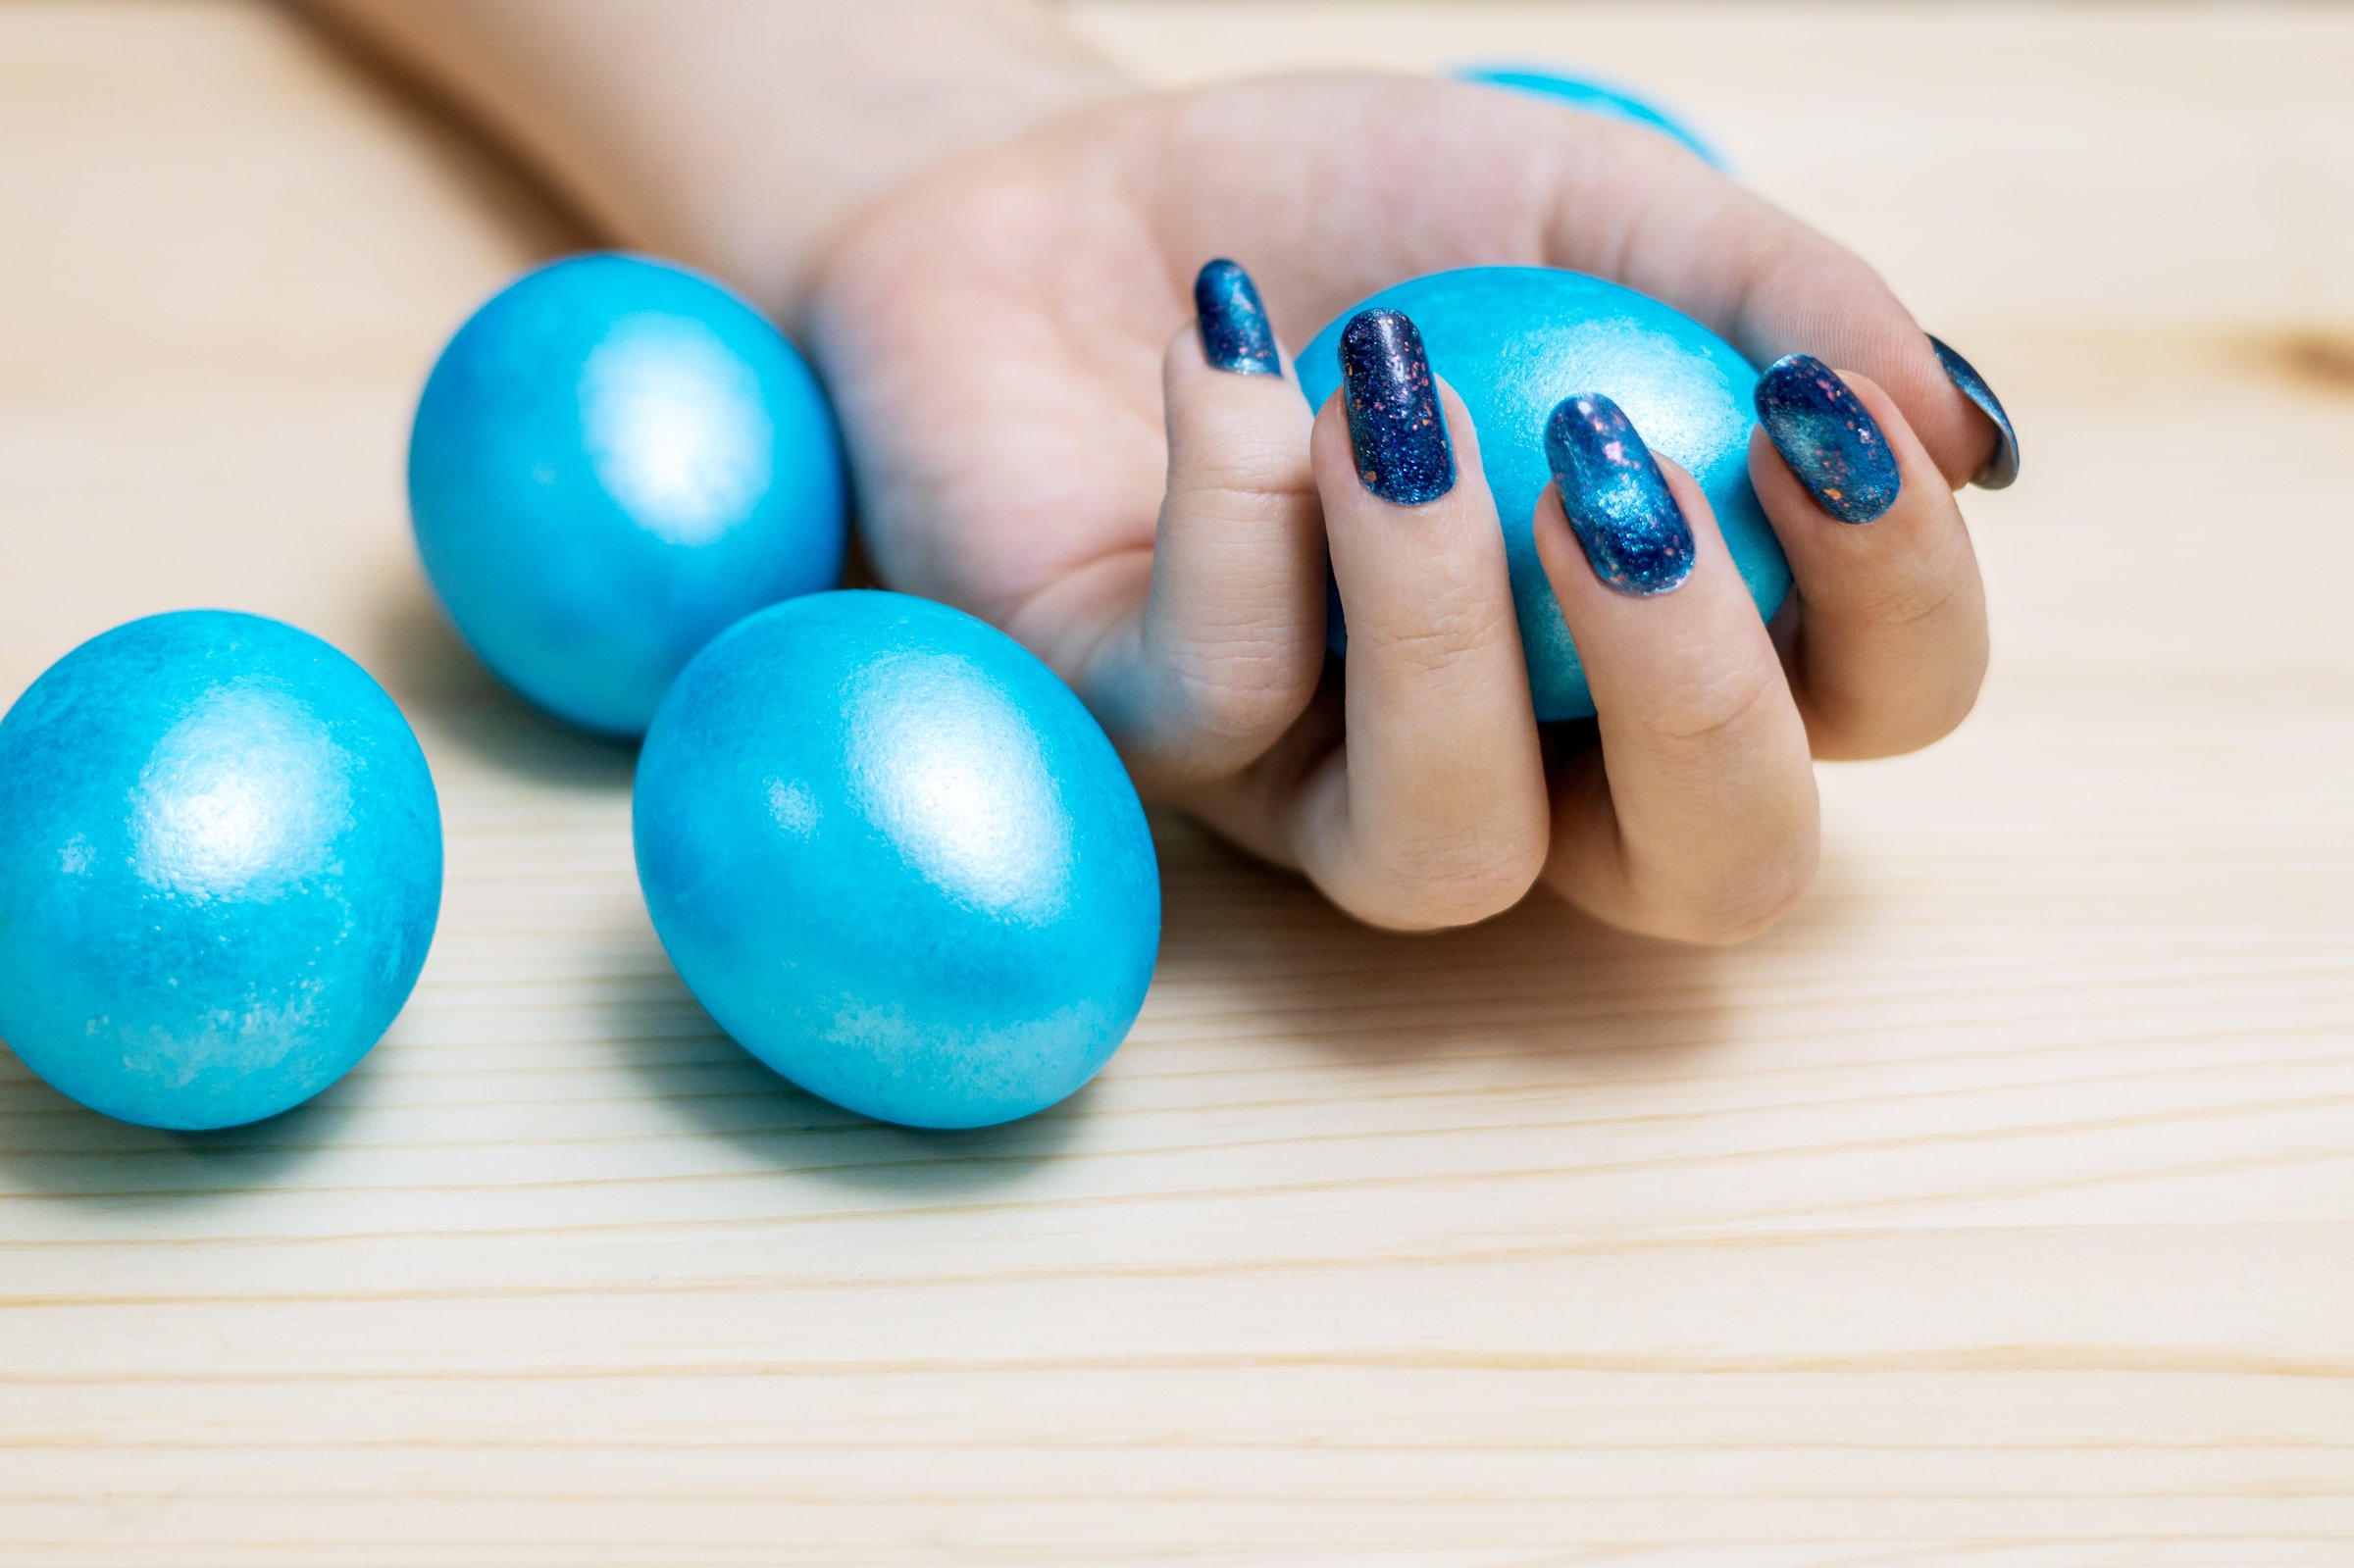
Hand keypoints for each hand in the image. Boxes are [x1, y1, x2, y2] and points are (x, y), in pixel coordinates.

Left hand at [806, 74, 2000, 939]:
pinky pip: (1221, 699)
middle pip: (1707, 874)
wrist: (1077, 200)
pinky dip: (1240, 493)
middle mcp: (1522, 751)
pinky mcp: (1143, 753)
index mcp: (1661, 634)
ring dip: (1447, 616)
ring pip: (1448, 858)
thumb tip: (1973, 437)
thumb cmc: (1350, 219)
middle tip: (1615, 477)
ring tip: (1396, 395)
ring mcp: (1323, 780)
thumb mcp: (1585, 199)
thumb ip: (1778, 298)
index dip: (1895, 605)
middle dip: (1704, 694)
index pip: (1864, 715)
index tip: (1818, 420)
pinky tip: (1220, 344)